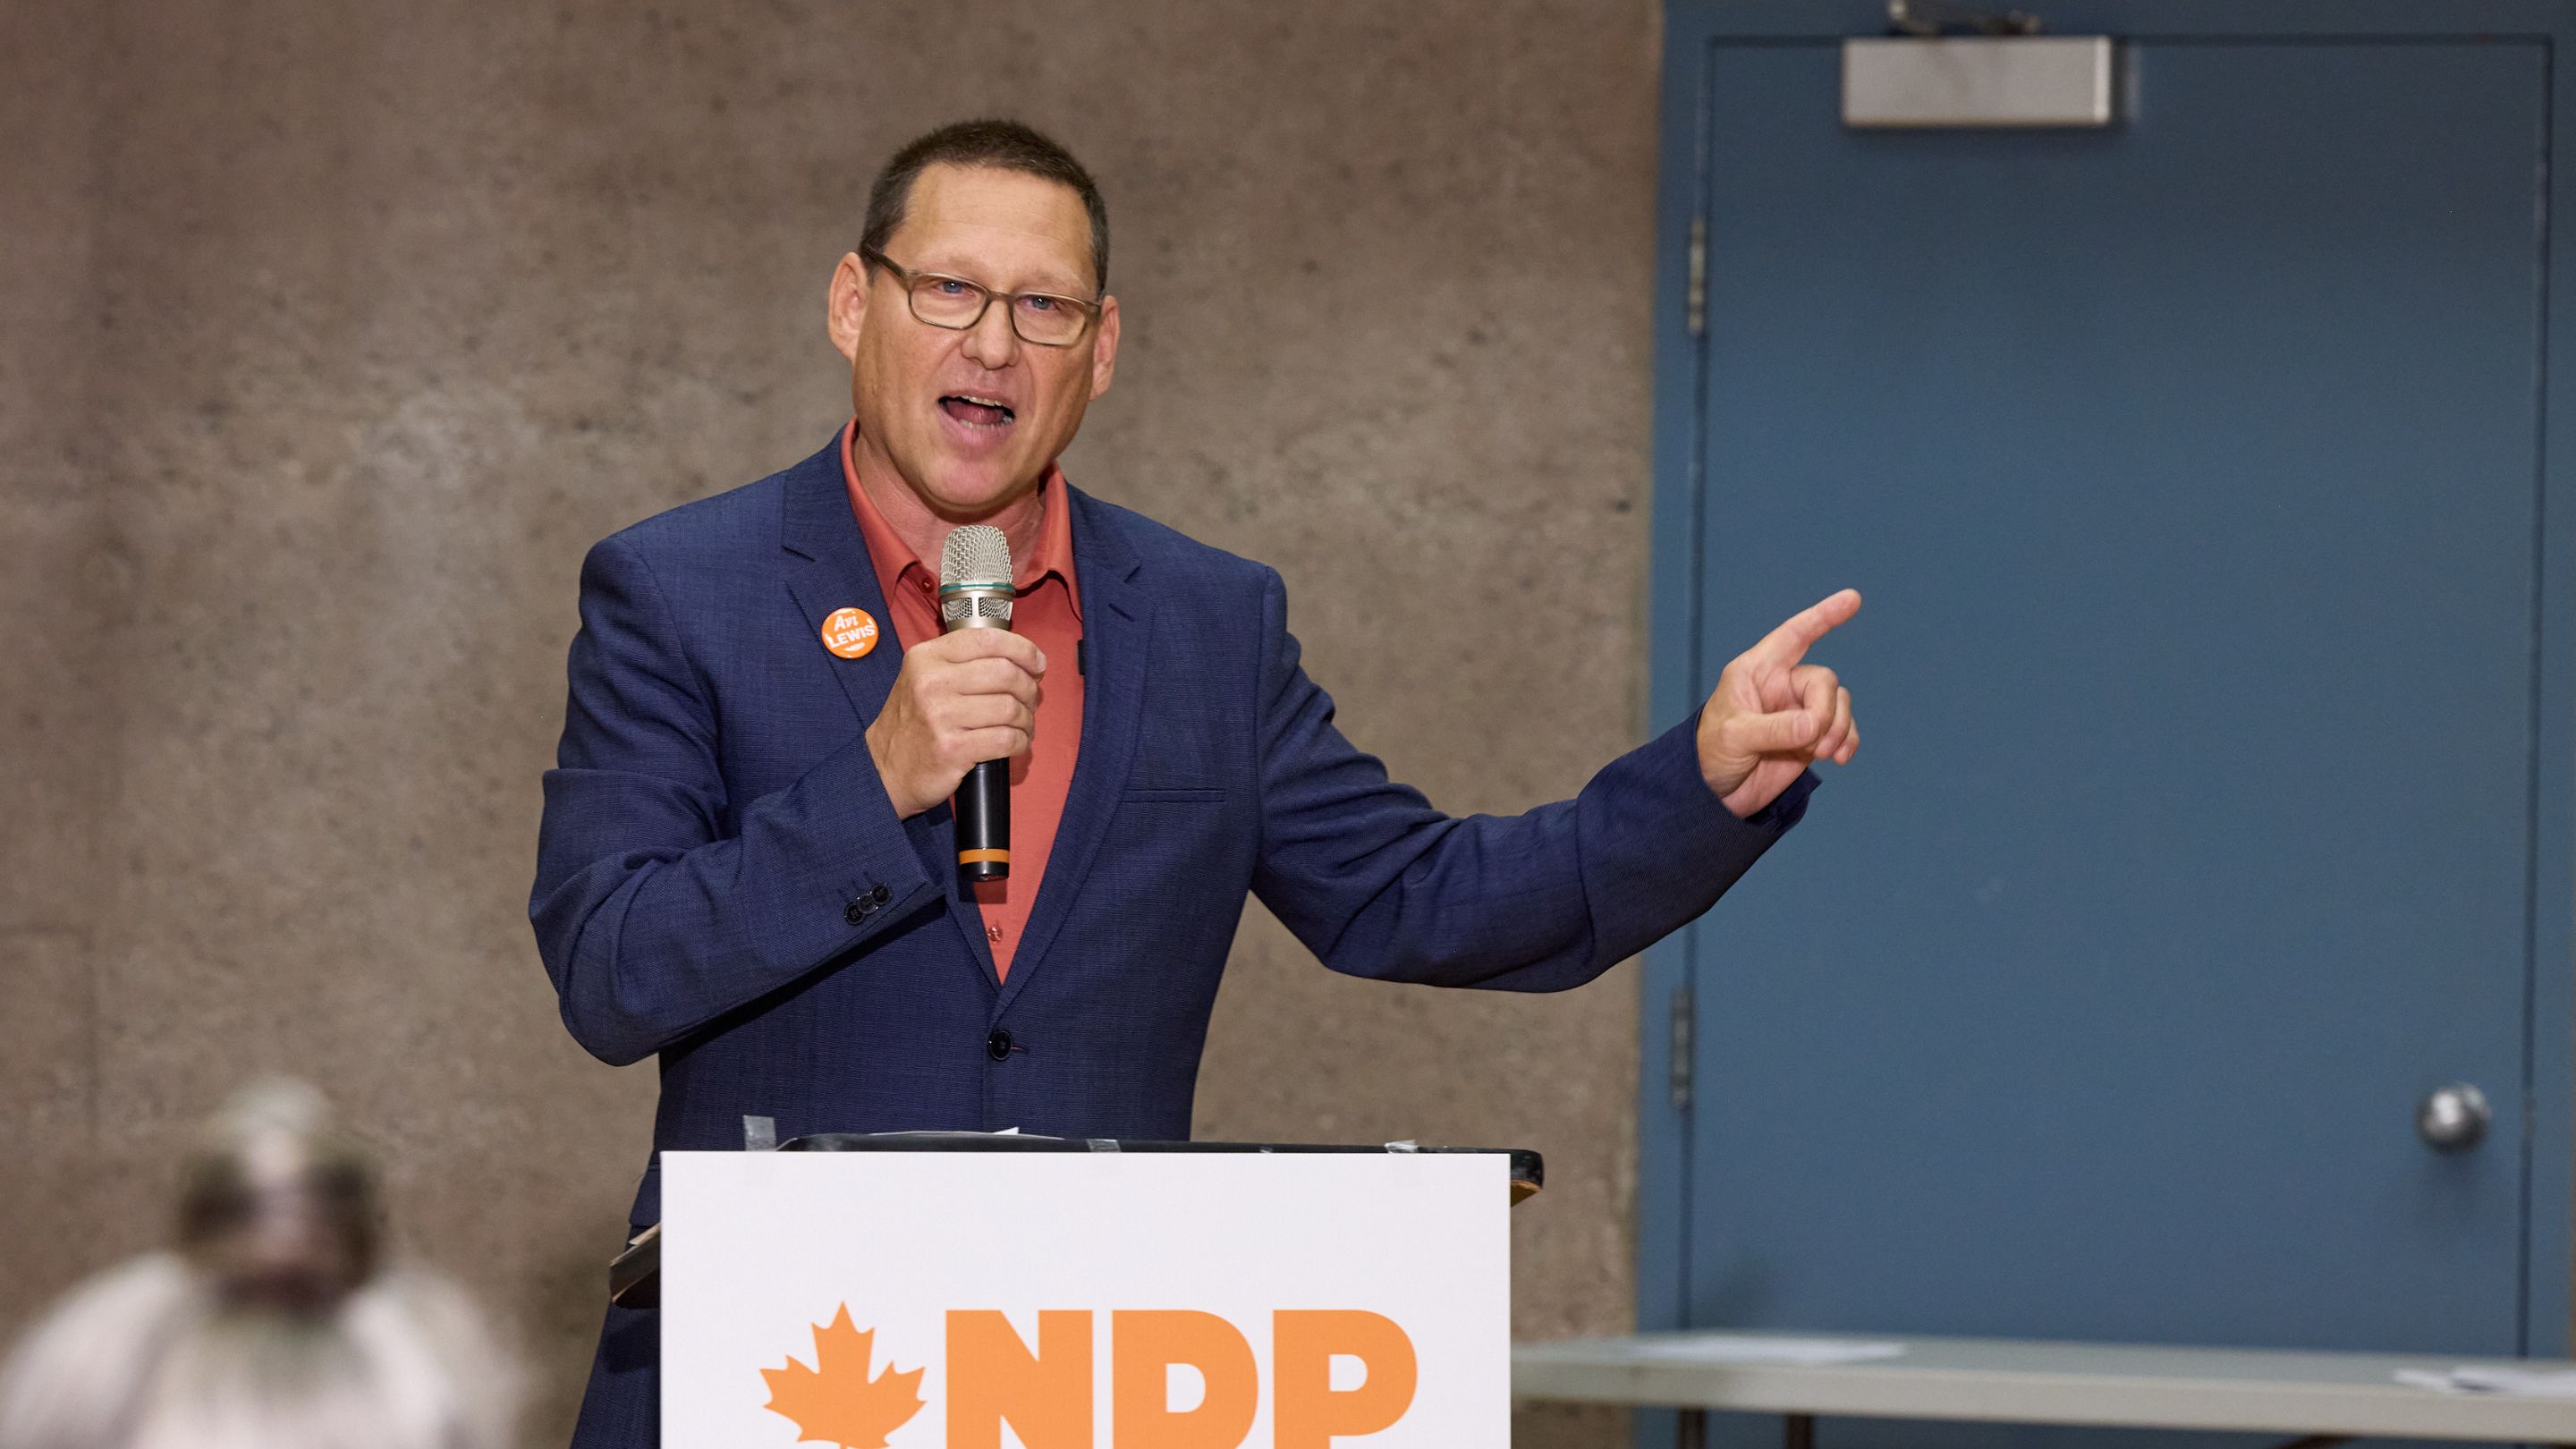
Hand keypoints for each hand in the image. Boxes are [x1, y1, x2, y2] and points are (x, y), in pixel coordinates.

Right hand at [864, 630, 1045, 818]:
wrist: (884, 769)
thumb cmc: (914, 723)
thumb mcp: (924, 678)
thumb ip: (964, 662)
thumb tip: (1021, 659)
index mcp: (927, 657)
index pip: (988, 639)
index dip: (1023, 649)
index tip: (1037, 663)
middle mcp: (931, 682)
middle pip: (1006, 673)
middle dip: (1029, 688)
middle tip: (1030, 700)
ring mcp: (941, 716)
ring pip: (1010, 708)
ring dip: (1027, 719)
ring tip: (1023, 725)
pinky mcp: (953, 749)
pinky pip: (1006, 739)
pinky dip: (1021, 742)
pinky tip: (1017, 743)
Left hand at [1697, 589, 1861, 818]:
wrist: (1713, 794)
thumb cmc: (1710, 754)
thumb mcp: (1735, 737)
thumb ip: (1775, 729)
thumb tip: (1814, 726)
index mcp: (1757, 671)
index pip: (1794, 635)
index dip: (1823, 616)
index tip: (1853, 598)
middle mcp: (1781, 686)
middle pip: (1824, 681)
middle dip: (1825, 712)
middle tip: (1813, 743)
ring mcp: (1798, 712)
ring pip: (1838, 705)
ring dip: (1838, 729)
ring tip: (1823, 755)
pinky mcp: (1811, 738)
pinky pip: (1843, 729)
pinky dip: (1847, 741)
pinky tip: (1840, 759)